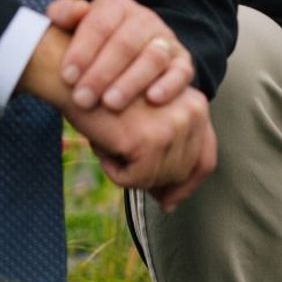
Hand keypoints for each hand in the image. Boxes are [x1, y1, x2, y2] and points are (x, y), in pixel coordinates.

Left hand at [46, 0, 194, 113]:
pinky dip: (169, 85)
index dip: (82, 50)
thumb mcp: (74, 28)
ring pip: (154, 57)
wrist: (125, 62)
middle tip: (82, 98)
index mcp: (116, 6)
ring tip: (110, 103)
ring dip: (131, 81)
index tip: (67, 76)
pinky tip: (152, 99)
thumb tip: (65, 14)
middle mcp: (144, 19)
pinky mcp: (182, 63)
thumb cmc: (93, 48)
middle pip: (125, 43)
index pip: (100, 23)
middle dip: (102, 72)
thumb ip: (64, 15)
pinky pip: (181, 72)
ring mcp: (166, 41)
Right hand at [69, 87, 217, 210]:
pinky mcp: (150, 140)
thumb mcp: (146, 121)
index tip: (167, 203)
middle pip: (182, 173)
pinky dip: (116, 173)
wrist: (75, 77)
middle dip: (152, 180)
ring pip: (158, 179)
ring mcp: (174, 126)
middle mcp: (193, 113)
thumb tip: (171, 203)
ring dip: (130, 172)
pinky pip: (136, 180)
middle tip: (123, 166)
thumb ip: (167, 152)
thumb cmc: (106, 101)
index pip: (205, 160)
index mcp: (197, 105)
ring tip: (110, 146)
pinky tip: (103, 148)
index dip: (187, 187)